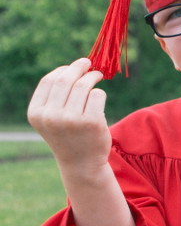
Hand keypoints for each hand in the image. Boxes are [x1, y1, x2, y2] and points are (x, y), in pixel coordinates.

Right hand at [28, 58, 111, 175]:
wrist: (81, 162)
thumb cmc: (67, 134)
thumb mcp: (51, 117)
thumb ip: (55, 95)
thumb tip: (74, 66)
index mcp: (36, 113)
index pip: (49, 80)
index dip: (64, 69)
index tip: (75, 66)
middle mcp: (51, 116)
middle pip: (67, 79)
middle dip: (79, 67)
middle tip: (89, 63)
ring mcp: (71, 120)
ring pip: (84, 85)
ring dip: (93, 76)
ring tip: (97, 76)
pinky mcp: (92, 122)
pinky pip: (98, 94)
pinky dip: (100, 93)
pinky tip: (99, 100)